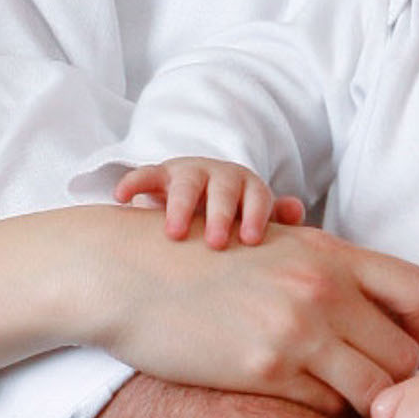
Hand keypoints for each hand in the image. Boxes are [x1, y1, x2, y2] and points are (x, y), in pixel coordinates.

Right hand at [85, 206, 418, 415]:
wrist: (126, 274)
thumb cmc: (197, 258)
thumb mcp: (269, 242)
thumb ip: (324, 265)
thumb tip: (363, 291)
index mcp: (330, 254)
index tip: (414, 356)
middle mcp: (323, 290)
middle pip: (406, 355)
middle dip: (399, 382)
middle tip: (380, 397)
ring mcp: (296, 332)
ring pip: (375, 392)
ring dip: (368, 407)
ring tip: (350, 411)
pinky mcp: (265, 372)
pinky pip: (327, 410)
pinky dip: (328, 416)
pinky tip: (309, 409)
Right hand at [114, 158, 304, 247]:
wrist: (197, 197)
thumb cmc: (232, 220)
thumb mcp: (253, 222)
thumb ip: (275, 221)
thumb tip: (295, 210)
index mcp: (248, 188)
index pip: (257, 197)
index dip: (255, 216)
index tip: (250, 240)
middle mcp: (219, 176)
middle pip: (223, 189)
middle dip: (220, 215)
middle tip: (216, 243)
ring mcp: (188, 174)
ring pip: (185, 184)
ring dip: (180, 206)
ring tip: (173, 233)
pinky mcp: (158, 176)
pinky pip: (144, 174)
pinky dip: (133, 182)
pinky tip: (122, 198)